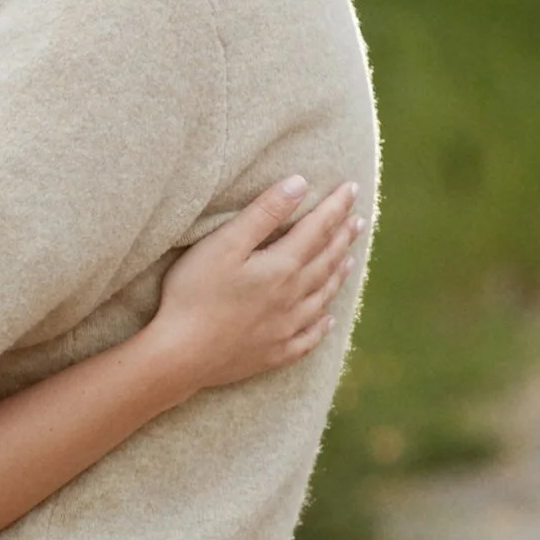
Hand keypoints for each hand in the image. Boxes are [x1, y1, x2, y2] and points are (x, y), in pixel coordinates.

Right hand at [147, 177, 361, 394]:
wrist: (181, 356)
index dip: (335, 206)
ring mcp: (285, 328)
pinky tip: (327, 320)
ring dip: (337, 276)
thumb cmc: (195, 294)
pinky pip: (308, 339)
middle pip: (325, 261)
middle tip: (358, 221)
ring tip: (349, 261)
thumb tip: (299, 184)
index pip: (317, 228)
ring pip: (321, 297)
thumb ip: (264, 212)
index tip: (351, 188)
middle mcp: (292, 297)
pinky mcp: (273, 354)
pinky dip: (321, 327)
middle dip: (342, 237)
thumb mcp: (225, 243)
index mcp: (281, 266)